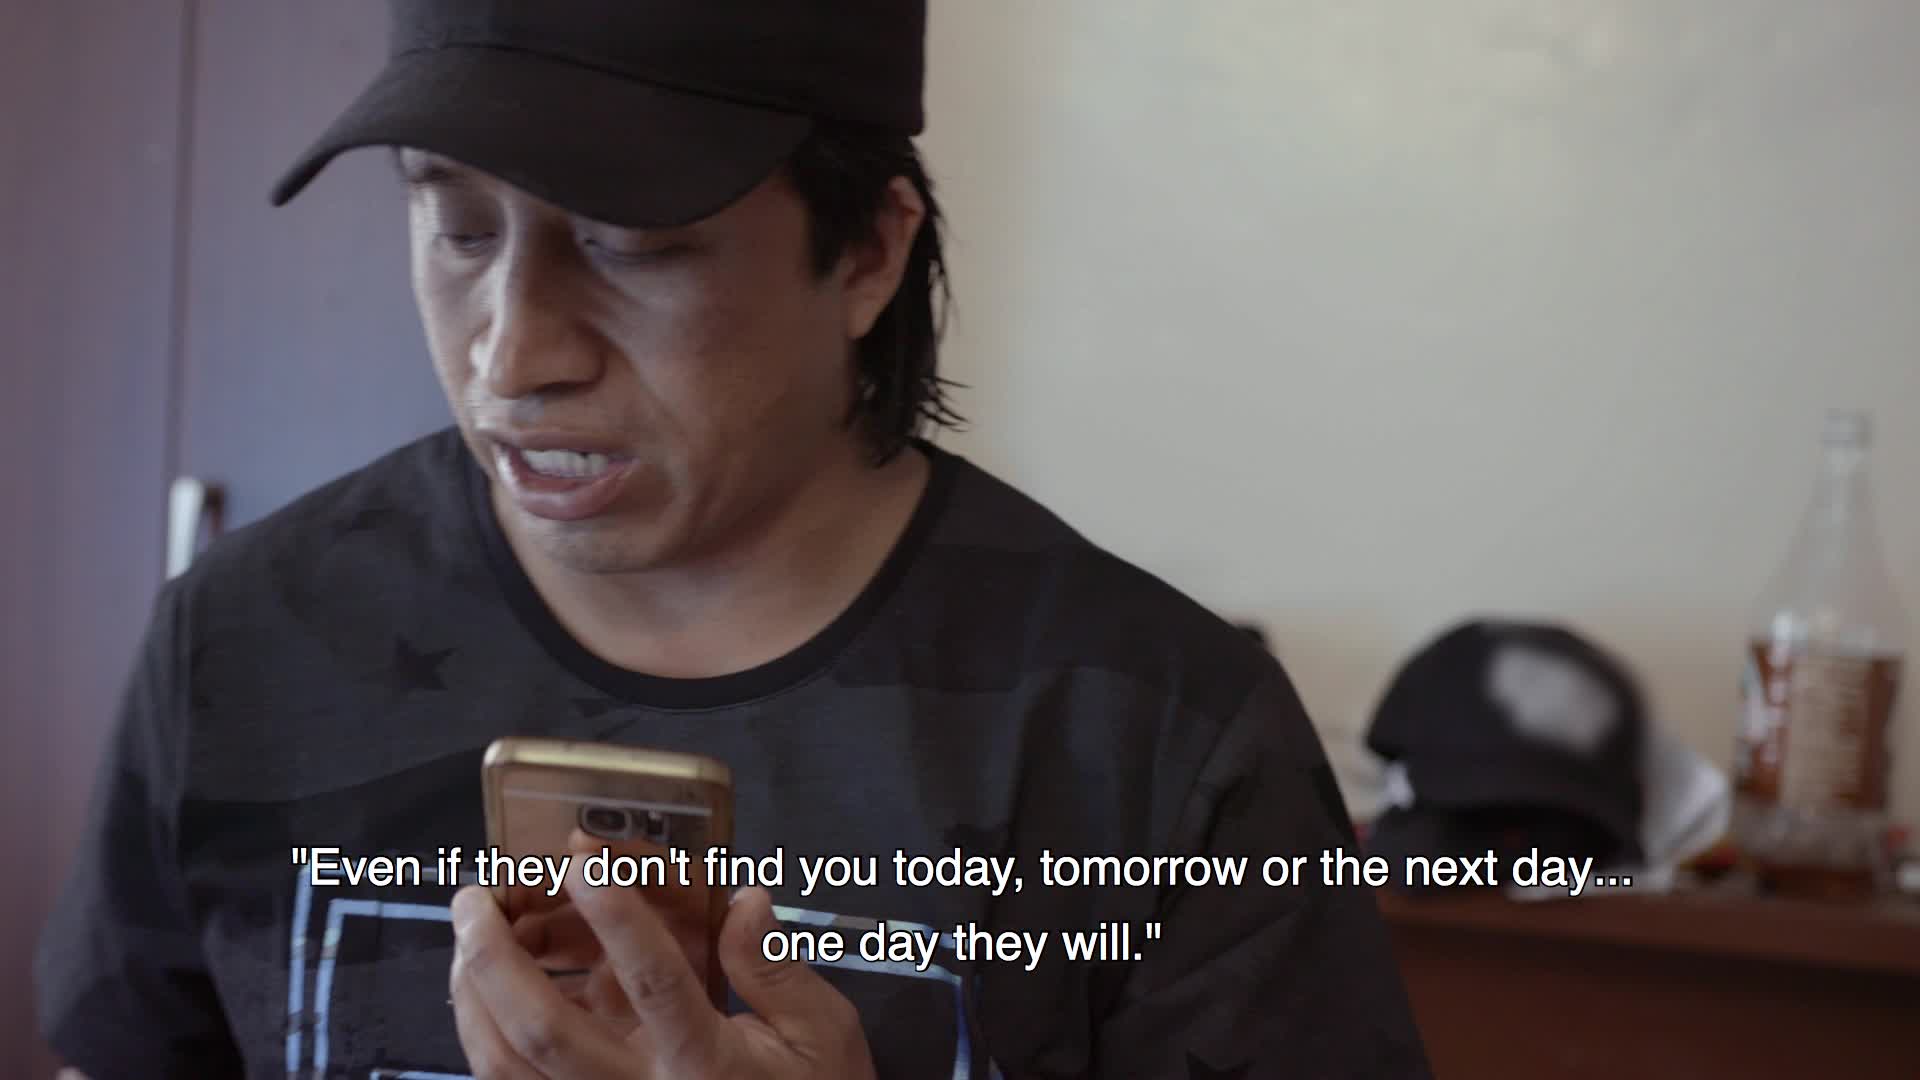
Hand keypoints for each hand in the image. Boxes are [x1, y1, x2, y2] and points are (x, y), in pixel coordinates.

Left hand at [449, 874, 875, 1078]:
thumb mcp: (820, 1032)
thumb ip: (774, 965)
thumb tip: (743, 896)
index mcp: (704, 1064)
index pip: (655, 982)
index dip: (617, 917)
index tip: (583, 858)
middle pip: (544, 1033)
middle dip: (498, 958)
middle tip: (476, 896)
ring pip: (507, 1067)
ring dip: (473, 995)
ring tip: (468, 934)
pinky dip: (481, 1035)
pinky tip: (478, 991)